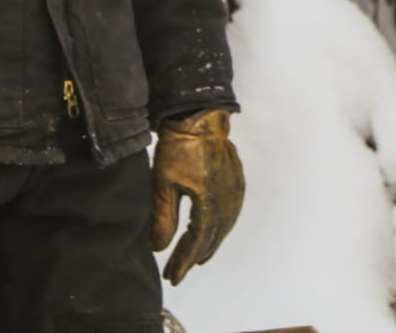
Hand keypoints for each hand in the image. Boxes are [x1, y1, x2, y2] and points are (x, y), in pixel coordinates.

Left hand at [148, 109, 244, 283]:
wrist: (200, 118)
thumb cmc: (179, 148)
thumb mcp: (163, 183)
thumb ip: (163, 218)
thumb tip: (159, 248)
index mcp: (209, 202)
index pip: (195, 242)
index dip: (183, 261)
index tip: (171, 276)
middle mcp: (227, 200)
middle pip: (212, 239)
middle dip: (193, 257)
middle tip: (177, 272)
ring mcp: (235, 192)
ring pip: (224, 228)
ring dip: (209, 245)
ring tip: (195, 259)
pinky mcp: (236, 183)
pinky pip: (231, 215)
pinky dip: (220, 229)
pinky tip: (211, 232)